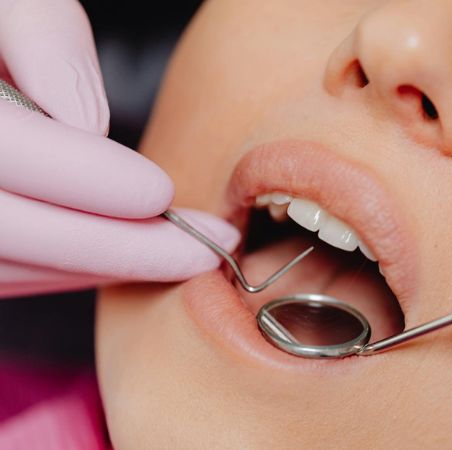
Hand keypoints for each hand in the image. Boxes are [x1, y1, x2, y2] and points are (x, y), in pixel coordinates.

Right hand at [0, 0, 238, 297]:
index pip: (7, 150)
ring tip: (176, 252)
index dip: (87, 179)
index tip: (161, 191)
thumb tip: (87, 123)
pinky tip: (121, 251)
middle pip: (10, 230)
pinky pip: (3, 272)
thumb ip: (42, 36)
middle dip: (116, 246)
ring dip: (99, 266)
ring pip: (7, 267)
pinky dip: (66, 270)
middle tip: (202, 246)